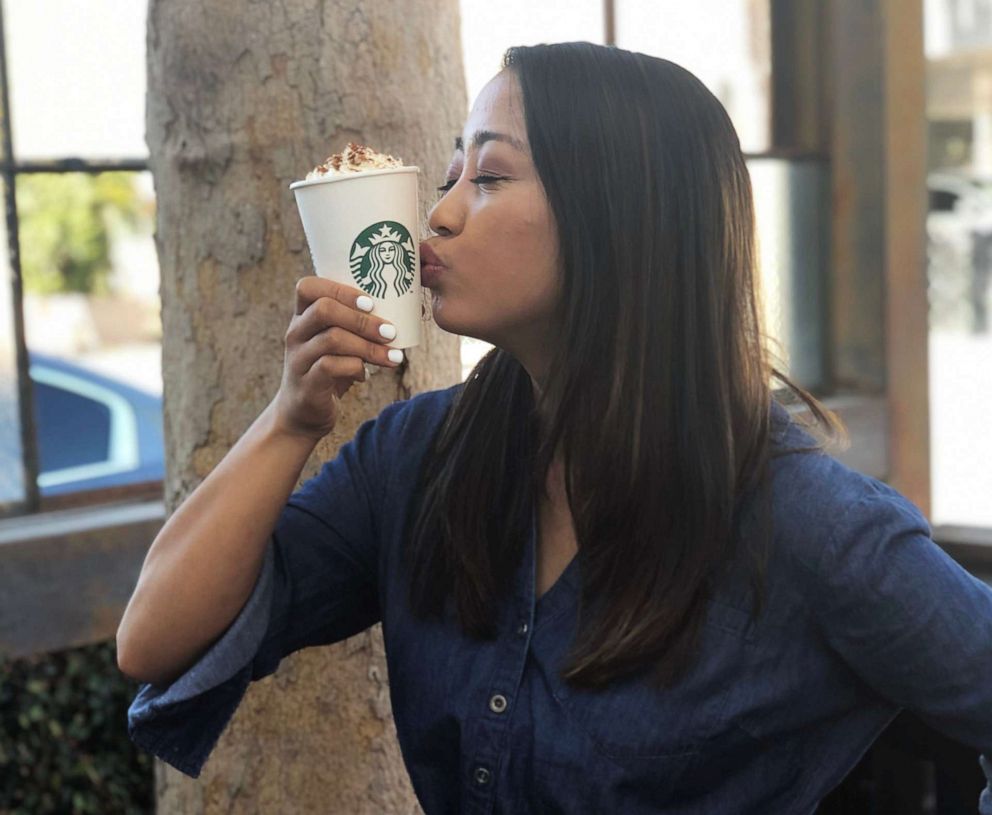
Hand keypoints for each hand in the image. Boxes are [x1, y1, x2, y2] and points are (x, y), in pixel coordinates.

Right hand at [272, 277, 402, 439]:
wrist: (303, 415)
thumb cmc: (327, 373)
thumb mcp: (336, 344)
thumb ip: (354, 327)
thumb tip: (398, 316)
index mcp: (301, 318)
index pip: (309, 287)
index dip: (341, 290)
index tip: (371, 302)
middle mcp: (295, 334)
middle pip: (324, 310)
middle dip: (363, 320)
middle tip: (390, 332)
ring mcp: (298, 359)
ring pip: (333, 339)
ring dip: (369, 347)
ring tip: (392, 357)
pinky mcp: (306, 384)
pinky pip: (331, 367)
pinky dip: (356, 368)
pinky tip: (365, 375)